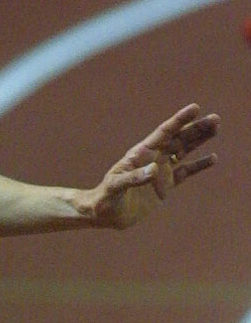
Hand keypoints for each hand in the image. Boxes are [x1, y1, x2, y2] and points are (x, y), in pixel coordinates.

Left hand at [85, 104, 218, 229]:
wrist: (106, 214)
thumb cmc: (106, 197)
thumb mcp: (116, 186)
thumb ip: (133, 178)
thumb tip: (154, 170)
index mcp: (141, 153)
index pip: (164, 132)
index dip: (179, 120)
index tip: (195, 108)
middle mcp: (154, 158)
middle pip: (179, 139)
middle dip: (196, 129)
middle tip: (215, 119)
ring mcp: (161, 171)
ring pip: (185, 151)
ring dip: (200, 140)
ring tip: (215, 128)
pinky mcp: (165, 185)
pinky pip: (186, 172)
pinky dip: (199, 165)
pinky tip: (213, 158)